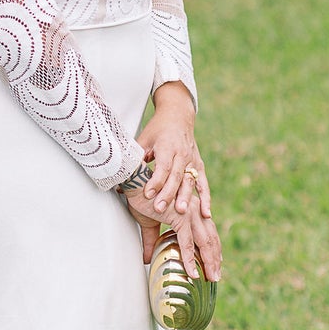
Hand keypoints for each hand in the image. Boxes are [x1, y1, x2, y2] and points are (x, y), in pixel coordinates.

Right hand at [123, 178, 222, 281]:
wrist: (134, 183)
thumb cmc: (141, 199)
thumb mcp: (149, 224)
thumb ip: (153, 241)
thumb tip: (148, 259)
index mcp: (191, 209)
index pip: (208, 231)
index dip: (213, 248)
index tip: (216, 263)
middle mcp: (194, 209)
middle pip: (210, 238)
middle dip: (215, 258)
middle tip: (216, 276)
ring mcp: (189, 213)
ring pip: (204, 241)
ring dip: (208, 261)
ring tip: (211, 277)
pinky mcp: (180, 217)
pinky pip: (187, 242)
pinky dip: (190, 258)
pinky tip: (193, 272)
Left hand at [136, 80, 212, 223]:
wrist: (178, 116)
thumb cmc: (157, 129)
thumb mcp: (144, 139)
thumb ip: (137, 158)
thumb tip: (122, 178)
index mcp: (168, 146)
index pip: (162, 167)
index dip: (155, 181)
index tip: (147, 194)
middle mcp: (182, 154)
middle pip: (175, 177)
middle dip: (168, 194)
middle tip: (159, 209)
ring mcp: (192, 160)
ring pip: (189, 181)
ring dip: (186, 197)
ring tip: (182, 212)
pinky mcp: (199, 165)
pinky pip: (203, 183)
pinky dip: (206, 198)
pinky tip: (206, 213)